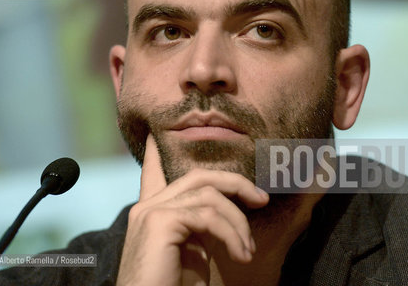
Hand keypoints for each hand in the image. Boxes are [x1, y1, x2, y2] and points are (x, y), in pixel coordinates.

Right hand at [116, 134, 268, 285]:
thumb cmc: (173, 285)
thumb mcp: (192, 250)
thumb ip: (201, 224)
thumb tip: (227, 208)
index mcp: (151, 212)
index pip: (153, 172)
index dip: (154, 152)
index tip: (155, 136)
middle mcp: (146, 206)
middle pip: (198, 175)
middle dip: (235, 183)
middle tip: (261, 200)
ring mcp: (150, 211)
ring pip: (209, 195)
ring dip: (238, 223)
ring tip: (248, 250)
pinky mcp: (159, 221)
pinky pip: (209, 216)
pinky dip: (232, 235)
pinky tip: (241, 255)